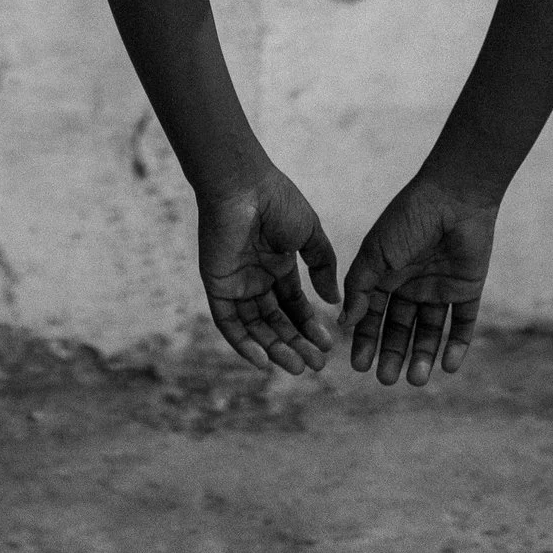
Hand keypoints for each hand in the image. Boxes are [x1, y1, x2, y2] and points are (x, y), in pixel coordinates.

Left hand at [196, 165, 339, 375]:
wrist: (244, 186)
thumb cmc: (278, 202)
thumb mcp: (311, 234)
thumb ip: (323, 266)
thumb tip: (335, 300)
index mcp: (278, 265)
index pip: (294, 305)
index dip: (310, 326)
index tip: (328, 344)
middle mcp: (257, 278)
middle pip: (276, 321)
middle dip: (296, 343)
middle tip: (316, 366)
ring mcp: (236, 283)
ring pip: (255, 327)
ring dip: (274, 348)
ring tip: (297, 366)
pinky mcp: (217, 286)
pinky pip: (228, 322)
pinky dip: (244, 343)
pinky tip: (264, 360)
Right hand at [340, 172, 499, 386]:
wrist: (454, 197)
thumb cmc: (408, 219)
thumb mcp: (376, 254)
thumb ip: (361, 288)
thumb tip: (344, 322)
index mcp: (385, 275)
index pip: (372, 316)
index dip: (365, 340)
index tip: (358, 365)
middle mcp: (410, 285)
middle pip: (400, 329)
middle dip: (392, 354)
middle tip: (386, 380)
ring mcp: (439, 289)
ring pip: (430, 331)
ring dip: (422, 355)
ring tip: (415, 380)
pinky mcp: (467, 290)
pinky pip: (462, 324)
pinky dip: (456, 345)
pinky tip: (447, 366)